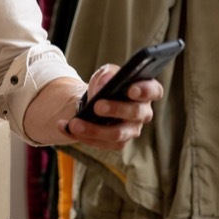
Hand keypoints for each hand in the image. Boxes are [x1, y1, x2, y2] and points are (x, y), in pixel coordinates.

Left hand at [23, 70, 163, 149]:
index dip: (145, 90)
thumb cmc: (106, 84)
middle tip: (97, 106)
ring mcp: (131, 130)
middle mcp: (143, 113)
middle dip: (116, 109)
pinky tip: (65, 127)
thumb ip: (108, 74)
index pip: (154, 91)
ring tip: (74, 123)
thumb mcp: (106, 74)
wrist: (94, 101)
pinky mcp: (117, 143)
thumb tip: (107, 82)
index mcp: (146, 91)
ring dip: (94, 130)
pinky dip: (81, 136)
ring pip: (117, 134)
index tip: (130, 89)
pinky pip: (102, 144)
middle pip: (135, 113)